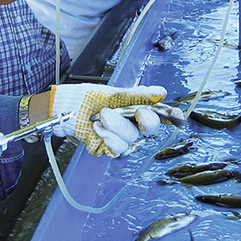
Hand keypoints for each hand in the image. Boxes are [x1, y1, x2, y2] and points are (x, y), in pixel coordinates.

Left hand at [47, 84, 181, 156]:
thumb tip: (160, 92)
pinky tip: (97, 128)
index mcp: (136, 108)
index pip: (159, 114)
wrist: (65, 109)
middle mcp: (132, 124)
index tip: (175, 114)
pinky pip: (116, 148)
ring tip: (102, 115)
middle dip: (146, 120)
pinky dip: (107, 137)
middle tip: (138, 112)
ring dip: (116, 126)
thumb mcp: (112, 92)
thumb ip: (136, 95)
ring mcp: (121, 138)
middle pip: (151, 128)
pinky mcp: (109, 148)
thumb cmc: (87, 98)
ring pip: (131, 138)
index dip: (170, 116)